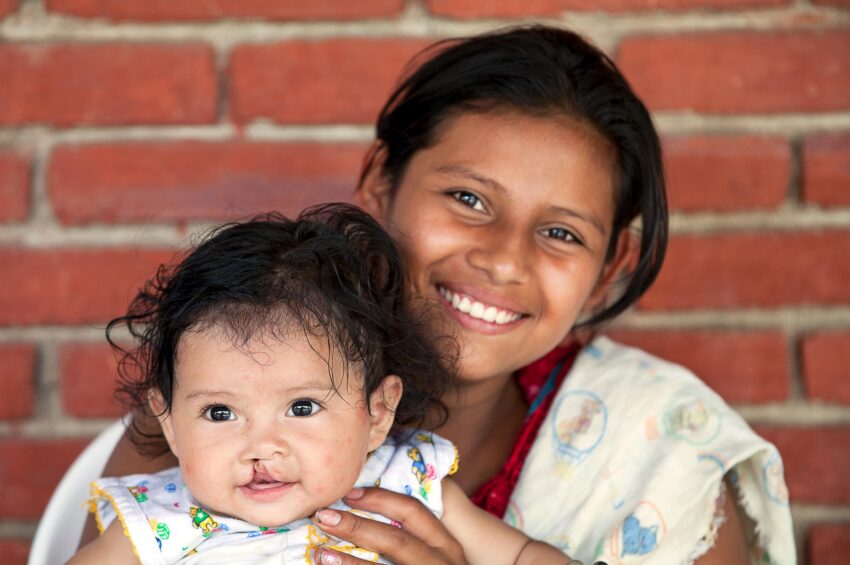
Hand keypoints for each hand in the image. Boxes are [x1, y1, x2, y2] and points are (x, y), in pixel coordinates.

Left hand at [311, 487, 466, 564]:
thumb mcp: (436, 557)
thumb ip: (413, 539)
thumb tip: (365, 513)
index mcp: (447, 547)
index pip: (413, 511)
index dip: (380, 499)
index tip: (349, 493)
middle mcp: (441, 564)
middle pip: (396, 541)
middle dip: (356, 527)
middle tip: (323, 516)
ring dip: (347, 563)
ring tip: (320, 554)